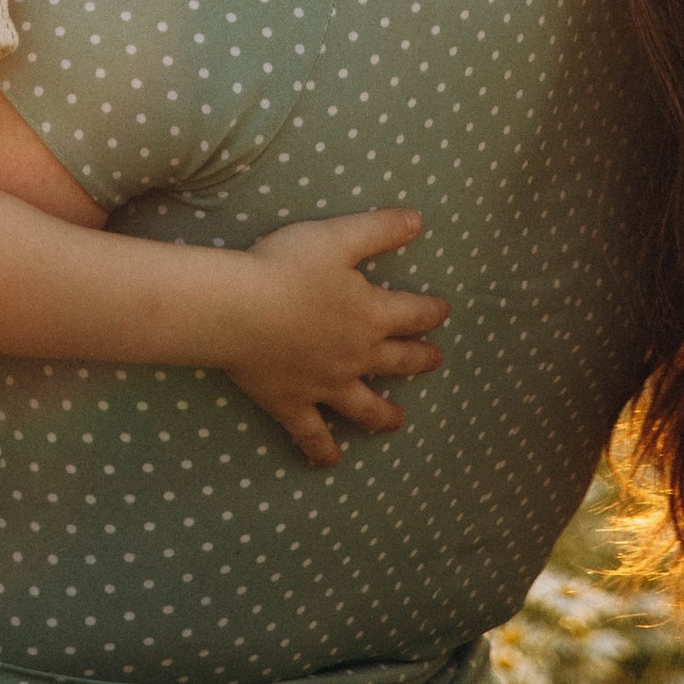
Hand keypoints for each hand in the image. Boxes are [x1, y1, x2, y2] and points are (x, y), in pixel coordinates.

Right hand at [222, 209, 449, 468]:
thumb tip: (418, 221)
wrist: (241, 310)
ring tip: (398, 421)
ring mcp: (326, 385)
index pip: (413, 313)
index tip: (443, 311)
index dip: (431, 311)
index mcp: (370, 314)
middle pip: (398, 360)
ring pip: (365, 406)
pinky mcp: (293, 404)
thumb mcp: (339, 236)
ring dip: (385, 415)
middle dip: (420, 359)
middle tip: (435, 360)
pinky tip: (331, 462)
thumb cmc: (287, 267)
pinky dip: (323, 450)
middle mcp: (356, 355)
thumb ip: (380, 230)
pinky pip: (312, 434)